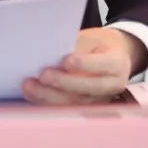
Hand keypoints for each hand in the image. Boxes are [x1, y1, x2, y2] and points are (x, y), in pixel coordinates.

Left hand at [22, 27, 147, 104]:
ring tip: (30, 86)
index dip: (84, 64)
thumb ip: (77, 47)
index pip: (103, 65)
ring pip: (75, 103)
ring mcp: (100, 100)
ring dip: (50, 96)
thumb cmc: (98, 46)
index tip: (66, 60)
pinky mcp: (87, 109)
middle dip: (63, 83)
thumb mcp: (92, 38)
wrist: (113, 58)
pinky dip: (47, 103)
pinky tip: (32, 95)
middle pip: (88, 88)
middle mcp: (112, 85)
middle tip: (43, 75)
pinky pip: (66, 109)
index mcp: (117, 63)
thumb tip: (52, 55)